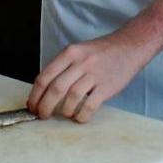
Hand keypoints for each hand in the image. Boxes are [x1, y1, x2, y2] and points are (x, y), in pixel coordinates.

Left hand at [27, 32, 150, 123]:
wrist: (129, 46)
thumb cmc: (101, 52)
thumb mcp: (78, 52)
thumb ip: (62, 68)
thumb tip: (43, 91)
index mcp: (70, 53)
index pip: (45, 76)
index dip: (35, 95)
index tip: (32, 106)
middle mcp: (81, 62)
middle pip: (56, 88)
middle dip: (45, 106)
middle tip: (42, 115)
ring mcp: (95, 74)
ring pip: (71, 97)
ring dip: (64, 110)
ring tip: (64, 113)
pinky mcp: (107, 86)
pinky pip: (90, 105)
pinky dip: (81, 115)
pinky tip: (79, 116)